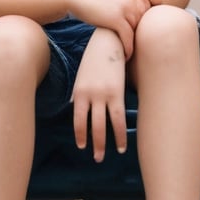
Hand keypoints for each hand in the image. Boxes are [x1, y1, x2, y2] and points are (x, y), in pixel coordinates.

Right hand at [68, 0, 161, 57]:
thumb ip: (134, 1)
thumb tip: (148, 19)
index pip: (156, 3)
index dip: (152, 16)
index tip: (144, 26)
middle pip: (145, 20)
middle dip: (140, 31)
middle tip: (137, 44)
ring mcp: (125, 8)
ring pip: (137, 30)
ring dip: (134, 43)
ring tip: (131, 52)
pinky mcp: (116, 19)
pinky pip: (128, 38)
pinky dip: (128, 49)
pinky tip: (126, 57)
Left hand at [72, 29, 126, 162]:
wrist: (108, 40)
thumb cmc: (96, 58)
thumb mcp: (83, 75)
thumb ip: (81, 92)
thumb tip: (78, 105)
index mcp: (79, 92)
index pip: (78, 119)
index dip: (80, 134)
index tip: (82, 146)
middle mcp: (89, 96)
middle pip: (90, 126)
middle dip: (93, 144)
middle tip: (96, 158)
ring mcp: (102, 95)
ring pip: (103, 125)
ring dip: (105, 143)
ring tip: (107, 156)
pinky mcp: (116, 92)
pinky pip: (118, 118)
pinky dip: (119, 133)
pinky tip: (122, 145)